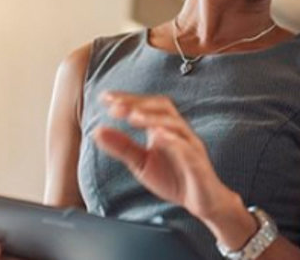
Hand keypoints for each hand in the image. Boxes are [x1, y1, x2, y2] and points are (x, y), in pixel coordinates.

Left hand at [92, 92, 252, 247]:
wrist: (202, 201)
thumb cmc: (174, 178)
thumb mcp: (141, 163)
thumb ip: (121, 147)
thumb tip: (97, 131)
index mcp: (164, 129)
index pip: (148, 106)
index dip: (128, 99)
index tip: (105, 98)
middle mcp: (179, 132)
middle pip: (163, 107)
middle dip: (139, 104)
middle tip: (115, 107)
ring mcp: (190, 145)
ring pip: (175, 124)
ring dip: (153, 119)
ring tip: (132, 117)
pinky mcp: (197, 163)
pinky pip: (187, 148)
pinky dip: (172, 140)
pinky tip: (157, 137)